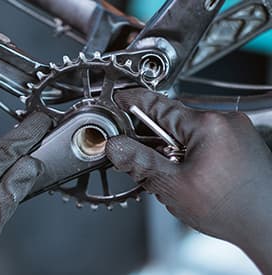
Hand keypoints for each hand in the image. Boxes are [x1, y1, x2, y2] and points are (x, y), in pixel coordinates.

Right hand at [106, 89, 271, 272]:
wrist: (267, 226)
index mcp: (208, 125)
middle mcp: (225, 121)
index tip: (120, 98)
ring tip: (177, 175)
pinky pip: (204, 138)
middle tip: (148, 162)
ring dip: (173, 148)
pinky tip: (192, 175)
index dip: (133, 102)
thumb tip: (116, 146)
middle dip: (155, 139)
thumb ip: (140, 162)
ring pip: (187, 131)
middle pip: (172, 120)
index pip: (159, 105)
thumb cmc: (232, 209)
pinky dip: (189, 152)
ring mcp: (235, 131)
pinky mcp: (240, 142)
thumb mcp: (174, 186)